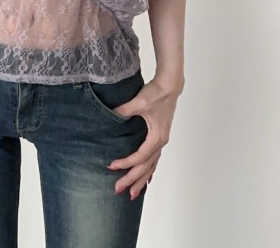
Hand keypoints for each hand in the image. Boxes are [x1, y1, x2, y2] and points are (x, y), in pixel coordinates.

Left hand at [108, 78, 179, 199]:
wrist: (169, 85)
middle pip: (146, 167)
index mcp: (157, 137)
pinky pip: (154, 159)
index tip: (112, 166)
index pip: (140, 157)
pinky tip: (148, 178)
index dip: (126, 163)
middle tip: (118, 190)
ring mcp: (161, 140)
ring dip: (141, 179)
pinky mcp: (159, 136)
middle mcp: (160, 142)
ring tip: (133, 193)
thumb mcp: (139, 102)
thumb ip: (124, 110)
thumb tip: (109, 116)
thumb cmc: (156, 93)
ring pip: (151, 166)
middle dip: (132, 180)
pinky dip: (150, 170)